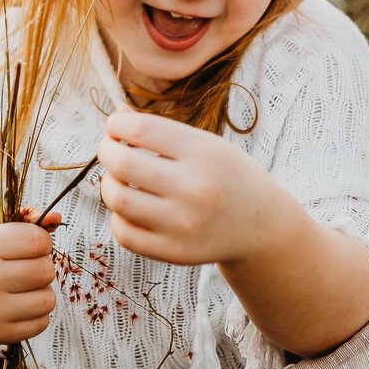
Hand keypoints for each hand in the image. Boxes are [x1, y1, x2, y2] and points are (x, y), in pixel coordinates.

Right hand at [0, 210, 60, 344]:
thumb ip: (25, 216)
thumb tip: (56, 218)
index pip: (38, 241)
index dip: (42, 240)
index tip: (30, 244)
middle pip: (45, 271)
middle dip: (42, 265)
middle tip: (24, 265)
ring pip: (47, 300)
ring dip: (41, 290)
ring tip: (23, 285)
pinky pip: (41, 323)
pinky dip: (36, 313)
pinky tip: (19, 303)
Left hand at [96, 108, 288, 265]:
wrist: (261, 226)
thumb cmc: (227, 175)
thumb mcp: (206, 144)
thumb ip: (161, 130)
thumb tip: (116, 115)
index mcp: (205, 153)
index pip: (142, 129)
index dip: (118, 123)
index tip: (116, 125)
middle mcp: (196, 188)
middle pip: (123, 164)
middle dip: (106, 150)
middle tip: (110, 149)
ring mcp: (185, 224)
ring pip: (118, 199)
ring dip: (108, 184)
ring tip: (118, 179)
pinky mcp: (175, 252)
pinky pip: (124, 233)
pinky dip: (118, 216)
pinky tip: (129, 208)